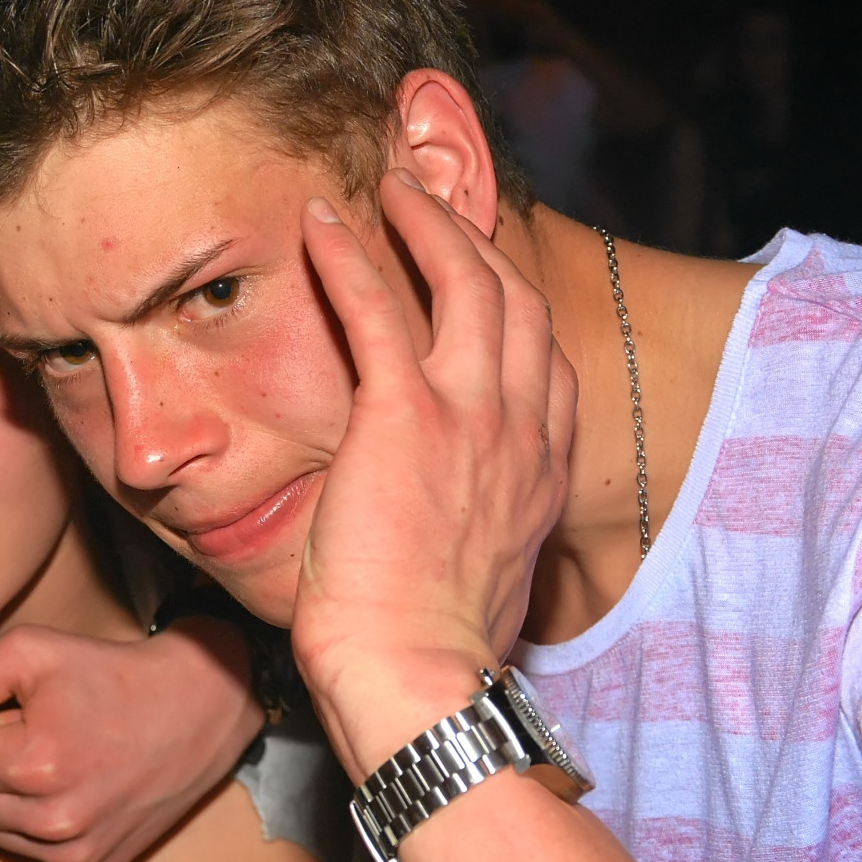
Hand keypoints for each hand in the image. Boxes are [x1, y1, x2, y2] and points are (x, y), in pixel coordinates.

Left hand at [0, 617, 262, 861]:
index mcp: (35, 767)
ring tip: (53, 758)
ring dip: (5, 795)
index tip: (9, 711)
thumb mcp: (28, 650)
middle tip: (30, 732)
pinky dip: (34, 821)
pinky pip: (26, 851)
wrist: (197, 708)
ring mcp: (77, 854)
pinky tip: (73, 787)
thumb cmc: (108, 673)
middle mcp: (56, 823)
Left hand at [290, 170, 575, 780]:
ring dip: (425, 222)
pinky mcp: (403, 414)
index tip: (478, 268)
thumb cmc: (435, 641)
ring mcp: (470, 413)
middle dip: (475, 238)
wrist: (417, 674)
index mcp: (541, 464)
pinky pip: (375, 308)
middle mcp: (521, 425)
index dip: (511, 297)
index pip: (540, 353)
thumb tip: (456, 520)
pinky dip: (348, 255)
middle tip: (430, 203)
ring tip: (389, 187)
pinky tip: (320, 222)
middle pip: (514, 298)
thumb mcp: (488, 569)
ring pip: (465, 281)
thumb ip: (485, 518)